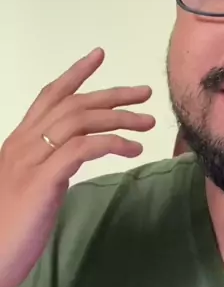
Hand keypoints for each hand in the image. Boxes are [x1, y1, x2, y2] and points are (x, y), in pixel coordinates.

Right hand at [0, 48, 154, 286]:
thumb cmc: (9, 230)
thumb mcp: (29, 188)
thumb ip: (46, 167)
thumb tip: (70, 158)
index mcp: (19, 143)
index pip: (48, 97)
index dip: (74, 74)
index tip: (98, 56)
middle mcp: (23, 144)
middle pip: (73, 104)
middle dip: (112, 94)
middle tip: (145, 92)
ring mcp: (32, 160)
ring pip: (80, 120)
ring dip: (119, 118)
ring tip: (147, 124)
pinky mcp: (43, 179)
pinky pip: (84, 148)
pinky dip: (112, 143)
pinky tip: (133, 150)